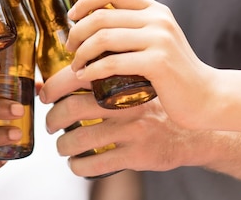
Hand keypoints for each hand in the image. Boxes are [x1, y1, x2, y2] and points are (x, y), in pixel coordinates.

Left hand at [42, 0, 214, 130]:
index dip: (86, 1)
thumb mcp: (158, 41)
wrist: (206, 97)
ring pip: (103, 38)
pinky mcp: (158, 63)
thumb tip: (93, 26)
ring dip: (81, 53)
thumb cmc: (174, 73)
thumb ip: (135, 29)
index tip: (71, 18)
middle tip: (70, 50)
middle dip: (77, 33)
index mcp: (155, 10)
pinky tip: (85, 77)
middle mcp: (158, 19)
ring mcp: (159, 39)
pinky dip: (93, 70)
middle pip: (101, 16)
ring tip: (75, 67)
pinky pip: (113, 62)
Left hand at [45, 89, 215, 176]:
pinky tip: (77, 163)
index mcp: (125, 79)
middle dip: (52, 118)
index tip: (45, 94)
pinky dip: (78, 166)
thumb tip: (64, 74)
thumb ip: (107, 75)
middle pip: (72, 108)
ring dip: (62, 145)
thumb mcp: (137, 81)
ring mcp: (132, 130)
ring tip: (62, 146)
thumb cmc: (158, 105)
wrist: (195, 130)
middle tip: (50, 123)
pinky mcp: (137, 155)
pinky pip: (96, 164)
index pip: (78, 77)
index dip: (54, 86)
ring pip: (80, 139)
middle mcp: (127, 103)